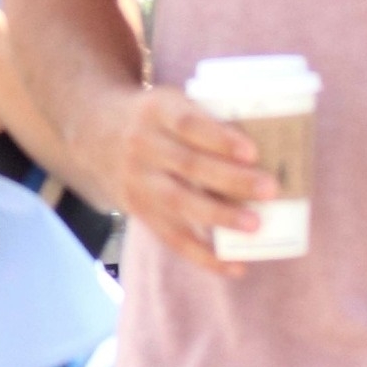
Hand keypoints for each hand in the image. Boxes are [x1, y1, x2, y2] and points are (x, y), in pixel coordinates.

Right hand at [99, 84, 265, 274]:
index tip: (252, 150)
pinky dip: (204, 255)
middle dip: (231, 180)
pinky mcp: (140, 211)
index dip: (219, 137)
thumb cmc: (154, 116)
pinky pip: (172, 238)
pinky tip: (234, 266)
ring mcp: (139, 182)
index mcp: (156, 110)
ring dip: (220, 217)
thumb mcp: (170, 100)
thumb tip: (273, 140)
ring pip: (180, 203)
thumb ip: (206, 116)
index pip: (188, 123)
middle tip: (271, 189)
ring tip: (256, 226)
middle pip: (189, 165)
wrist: (93, 132)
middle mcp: (143, 146)